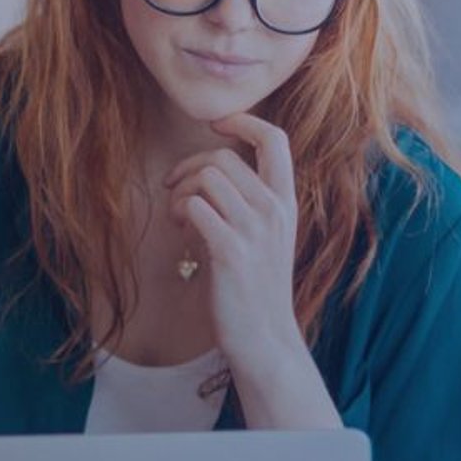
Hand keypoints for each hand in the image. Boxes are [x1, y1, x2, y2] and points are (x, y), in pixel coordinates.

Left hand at [164, 116, 324, 418]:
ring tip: (178, 217)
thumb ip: (247, 203)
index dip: (243, 122)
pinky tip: (181, 231)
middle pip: (224, 158)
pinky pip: (193, 205)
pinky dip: (178, 212)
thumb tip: (209, 174)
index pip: (275, 140)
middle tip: (174, 188)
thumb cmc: (256, 288)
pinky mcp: (230, 250)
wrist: (265, 338)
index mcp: (286, 202)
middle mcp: (274, 209)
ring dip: (180, 192)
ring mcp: (254, 230)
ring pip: (205, 178)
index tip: (217, 126)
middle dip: (189, 166)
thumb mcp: (263, 237)